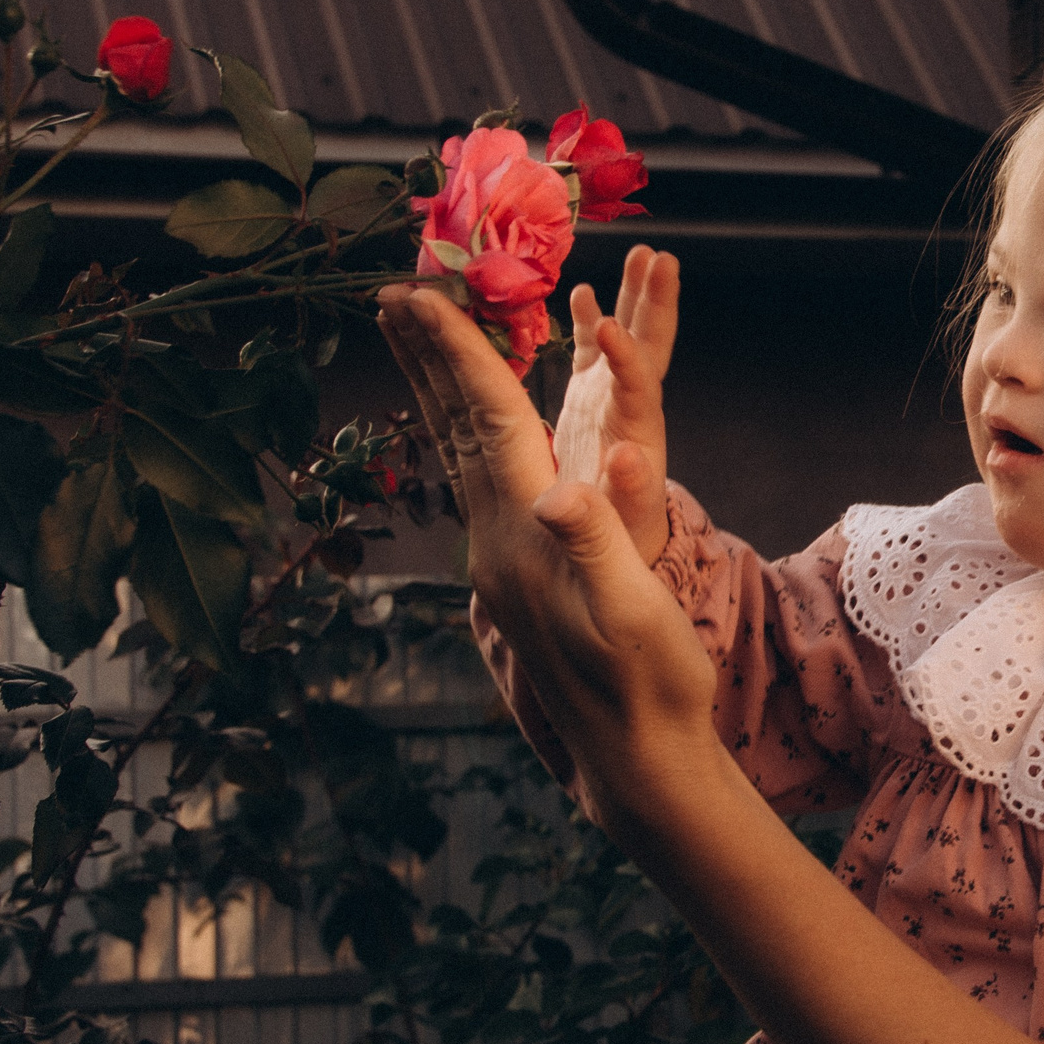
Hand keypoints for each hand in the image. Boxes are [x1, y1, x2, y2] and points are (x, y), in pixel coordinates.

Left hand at [378, 287, 718, 756]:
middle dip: (428, 355)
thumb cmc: (648, 681)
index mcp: (526, 532)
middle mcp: (498, 538)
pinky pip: (481, 476)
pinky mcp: (516, 569)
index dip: (458, 353)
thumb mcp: (632, 608)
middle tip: (394, 290)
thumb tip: (570, 488)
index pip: (487, 421)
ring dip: (439, 387)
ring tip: (419, 337)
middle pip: (454, 427)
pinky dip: (468, 429)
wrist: (636, 753)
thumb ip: (600, 541)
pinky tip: (474, 422)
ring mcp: (501, 556)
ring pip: (460, 452)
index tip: (423, 293)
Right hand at [550, 244, 678, 563]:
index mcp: (635, 438)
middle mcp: (631, 412)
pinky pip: (592, 353)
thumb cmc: (622, 547)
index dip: (626, 359)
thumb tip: (628, 461)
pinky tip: (580, 290)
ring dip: (633, 298)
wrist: (620, 556)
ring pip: (627, 341)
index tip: (610, 325)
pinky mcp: (592, 404)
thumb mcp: (624, 530)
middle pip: (648, 351)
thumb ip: (627, 495)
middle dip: (652, 306)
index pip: (637, 390)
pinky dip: (588, 321)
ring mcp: (612, 402)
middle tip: (658, 258)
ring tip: (642, 253)